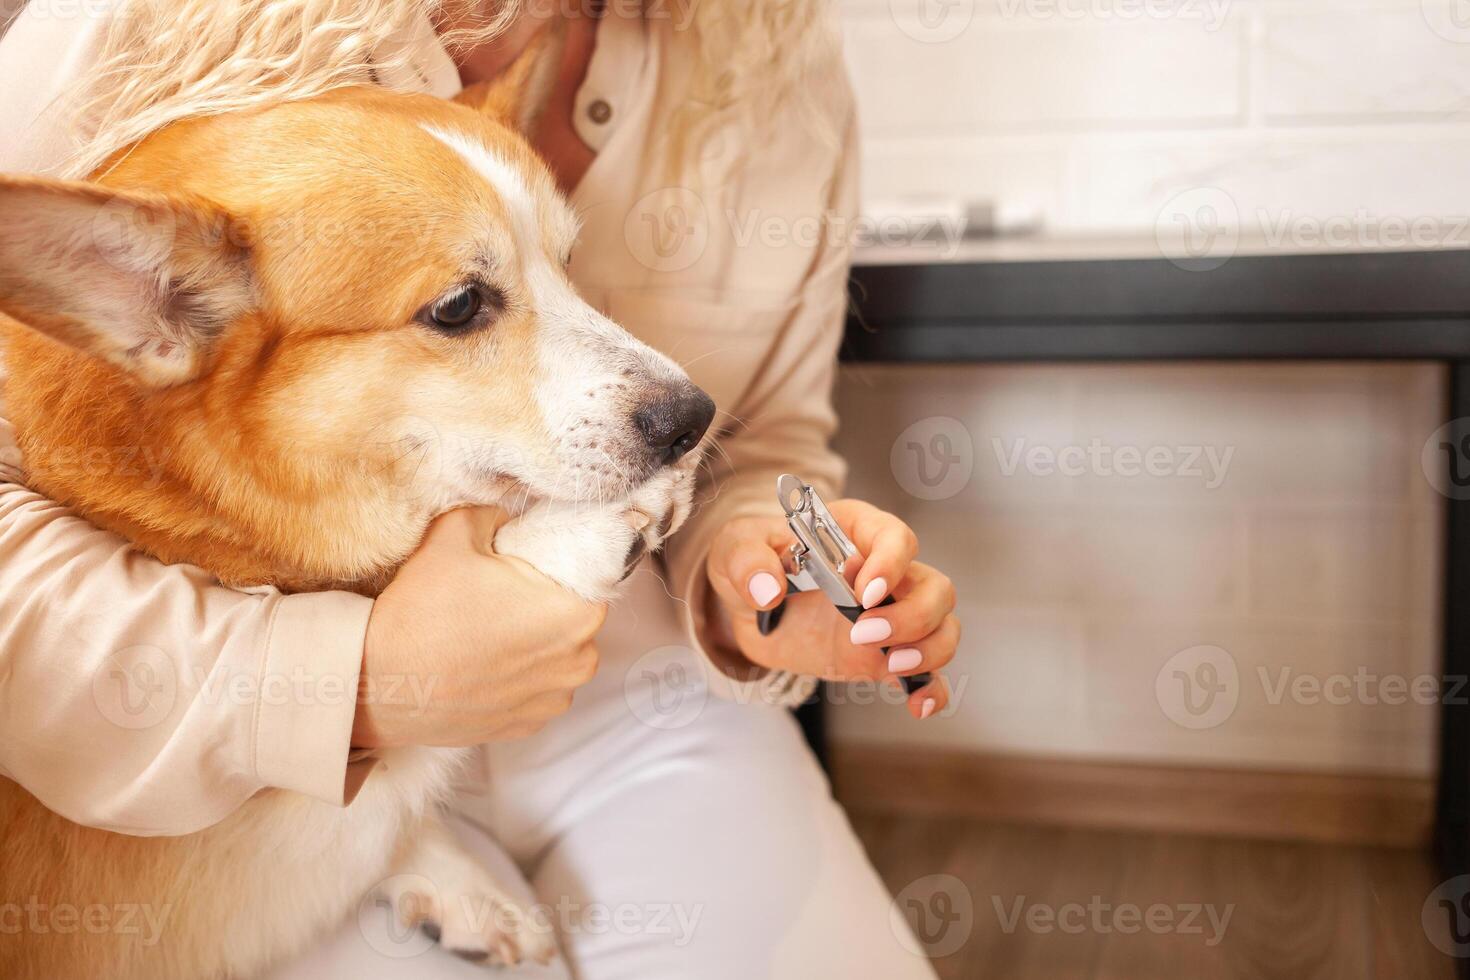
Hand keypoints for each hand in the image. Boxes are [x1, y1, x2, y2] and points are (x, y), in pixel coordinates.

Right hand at [353, 507, 605, 747]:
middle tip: (497, 597)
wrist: (379, 684)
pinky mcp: (529, 725)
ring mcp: (555, 699)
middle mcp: (579, 661)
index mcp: (577, 612)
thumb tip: (507, 516)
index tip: (525, 565)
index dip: (555, 566)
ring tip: (485, 634)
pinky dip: (516, 677)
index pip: (588, 575)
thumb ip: (495, 514)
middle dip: (544, 604)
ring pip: (557, 655)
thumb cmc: (422, 611)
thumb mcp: (455, 532)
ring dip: (532, 643)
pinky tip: (481, 665)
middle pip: (574, 616)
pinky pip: (536, 689)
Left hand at [704, 499, 958, 718]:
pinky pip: (927, 672)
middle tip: (863, 633)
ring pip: (942, 626)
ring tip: (890, 665)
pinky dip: (931, 689)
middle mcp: (887, 572)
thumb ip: (748, 562)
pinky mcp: (885, 654)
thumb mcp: (737, 550)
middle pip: (934, 587)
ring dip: (928, 650)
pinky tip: (918, 705)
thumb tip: (767, 590)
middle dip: (911, 615)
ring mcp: (892, 614)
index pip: (896, 538)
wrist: (747, 607)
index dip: (890, 564)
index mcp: (856, 533)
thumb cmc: (752, 563)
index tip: (864, 591)